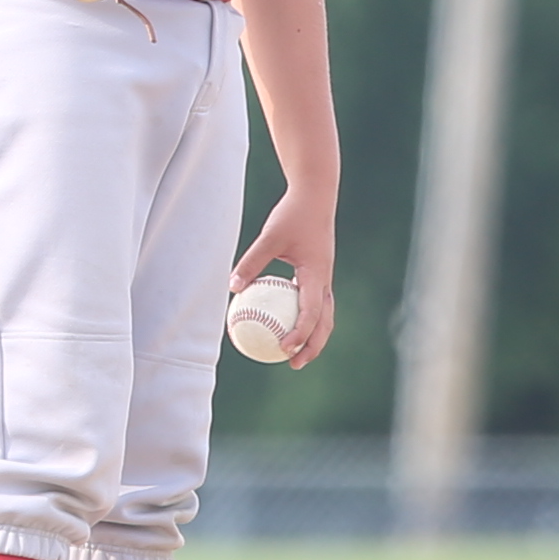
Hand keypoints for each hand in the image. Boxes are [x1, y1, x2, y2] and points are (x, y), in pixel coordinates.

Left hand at [232, 200, 337, 368]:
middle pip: (325, 322)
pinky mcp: (319, 274)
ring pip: (324, 316)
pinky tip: (285, 324)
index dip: (300, 334)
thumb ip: (252, 262)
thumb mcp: (269, 237)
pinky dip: (305, 318)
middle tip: (293, 363)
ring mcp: (325, 278)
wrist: (316, 196)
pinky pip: (315, 303)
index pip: (311, 313)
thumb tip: (233, 287)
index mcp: (317, 275)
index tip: (285, 348)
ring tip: (293, 353)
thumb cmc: (292, 215)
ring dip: (312, 336)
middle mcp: (325, 280)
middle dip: (313, 346)